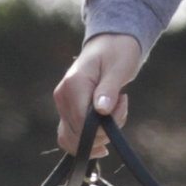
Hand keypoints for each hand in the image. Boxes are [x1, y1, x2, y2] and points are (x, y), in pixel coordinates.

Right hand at [53, 33, 142, 153]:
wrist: (110, 44)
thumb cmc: (117, 53)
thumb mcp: (119, 68)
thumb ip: (109, 89)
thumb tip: (102, 109)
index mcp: (73, 84)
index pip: (83, 122)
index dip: (105, 126)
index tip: (123, 103)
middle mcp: (62, 96)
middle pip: (77, 134)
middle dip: (104, 132)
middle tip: (121, 108)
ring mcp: (62, 105)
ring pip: (73, 139)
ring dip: (98, 137)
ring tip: (115, 114)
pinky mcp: (67, 111)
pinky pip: (71, 136)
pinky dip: (88, 141)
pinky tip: (104, 137)